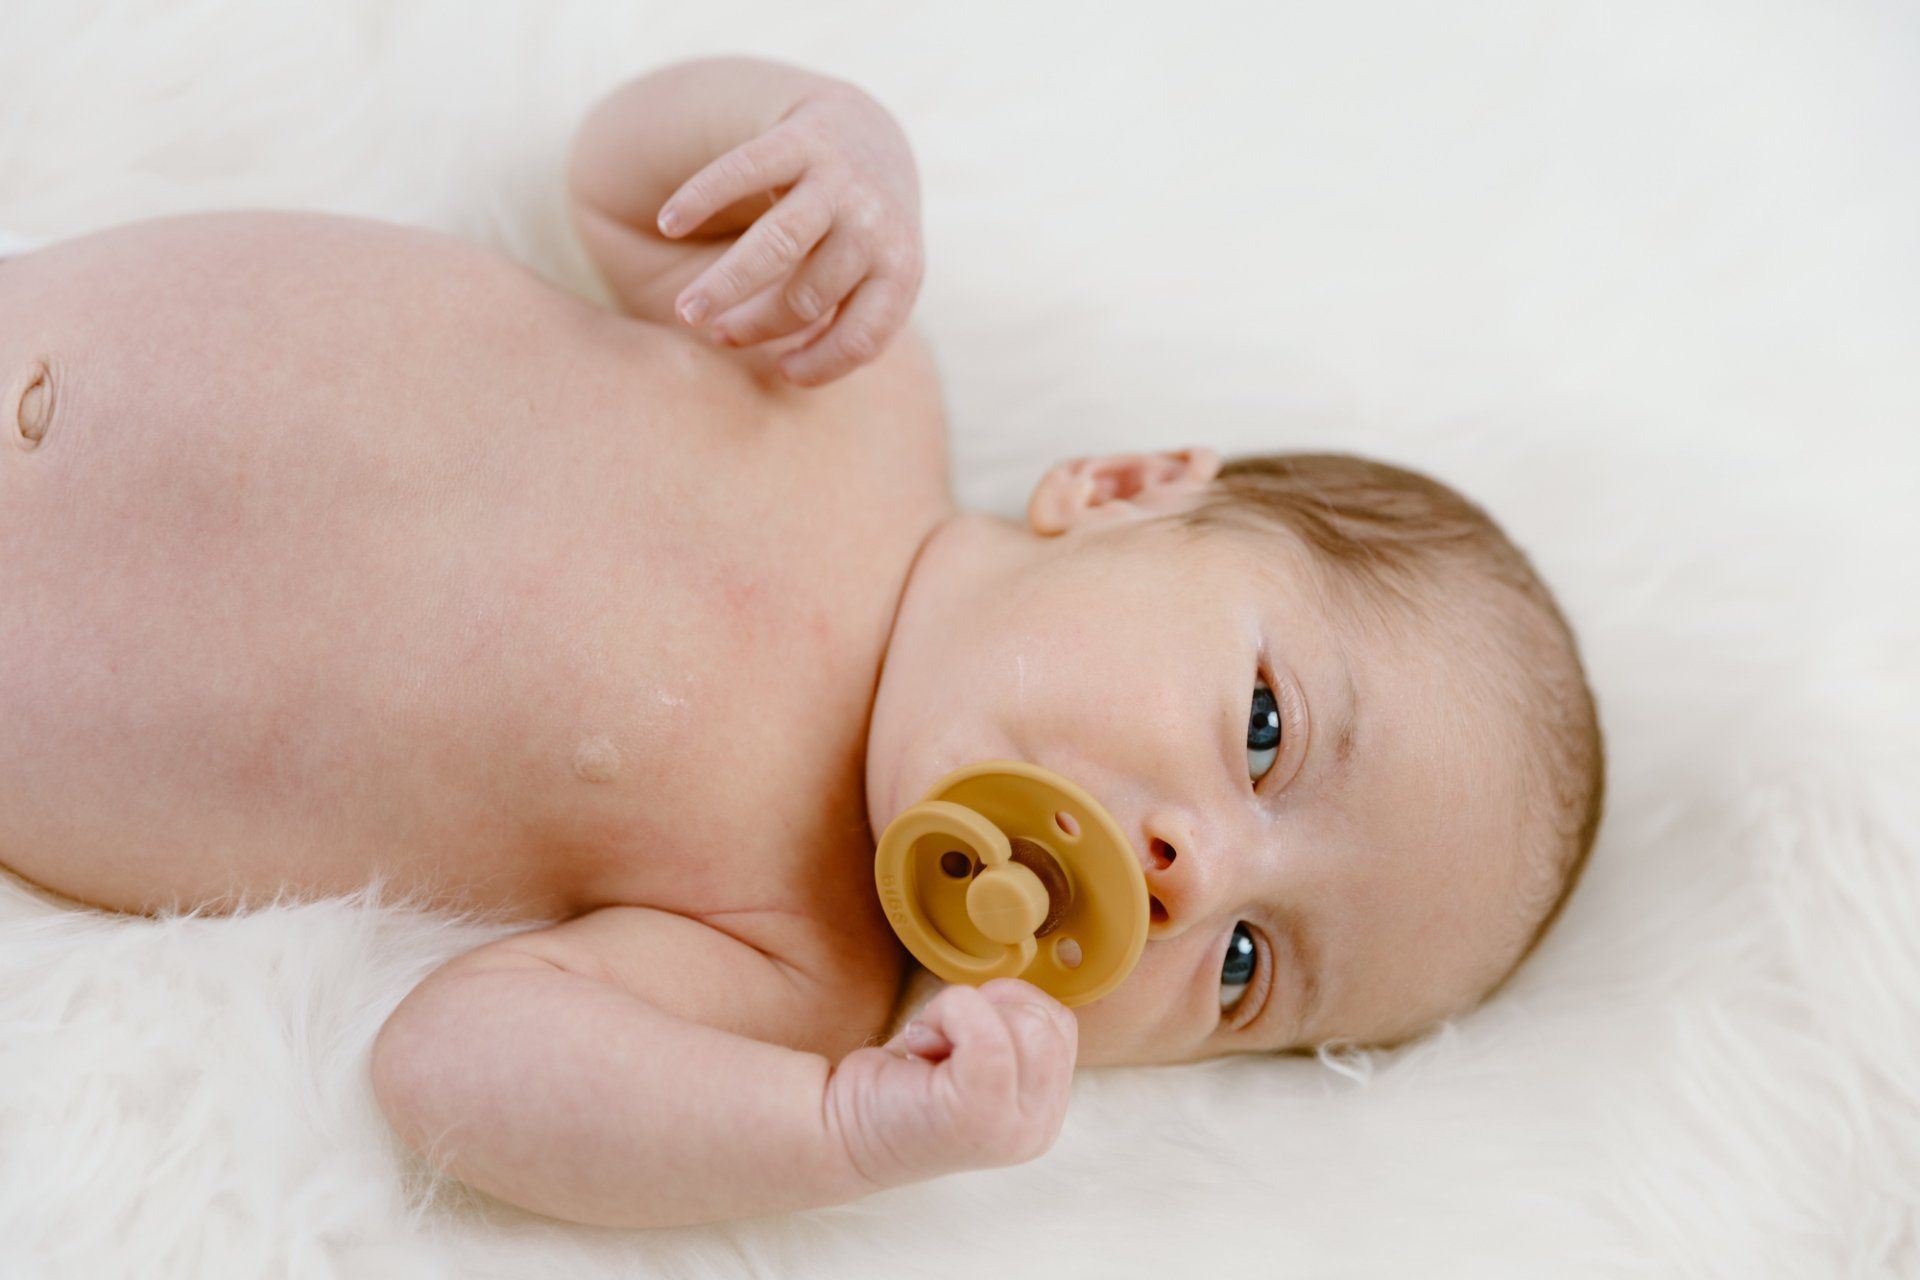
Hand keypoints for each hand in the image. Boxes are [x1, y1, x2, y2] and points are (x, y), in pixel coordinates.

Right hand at [656, 84, 922, 386]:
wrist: (867, 131)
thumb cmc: (858, 232)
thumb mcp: (872, 278)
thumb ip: (841, 321)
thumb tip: (784, 373)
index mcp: (900, 270)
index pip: (862, 336)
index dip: (822, 364)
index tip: (783, 374)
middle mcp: (876, 226)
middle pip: (808, 296)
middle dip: (758, 325)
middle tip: (718, 334)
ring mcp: (839, 181)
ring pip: (778, 243)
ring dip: (726, 284)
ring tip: (685, 314)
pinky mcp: (800, 140)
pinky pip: (743, 171)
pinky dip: (701, 198)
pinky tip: (668, 224)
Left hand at [824, 979, 1077, 1191]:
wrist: (839, 1130)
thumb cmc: (902, 1084)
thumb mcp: (977, 1055)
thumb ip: (1012, 1032)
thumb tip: (1017, 987)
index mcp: (1042, 1113)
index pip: (1060, 1026)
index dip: (1010, 1007)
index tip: (962, 1033)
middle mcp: (1037, 1128)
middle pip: (1048, 1020)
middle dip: (989, 1007)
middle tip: (941, 1042)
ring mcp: (1012, 1126)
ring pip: (1024, 1021)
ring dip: (962, 1011)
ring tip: (929, 1048)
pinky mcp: (978, 1112)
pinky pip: (984, 1027)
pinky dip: (946, 1014)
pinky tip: (917, 1046)